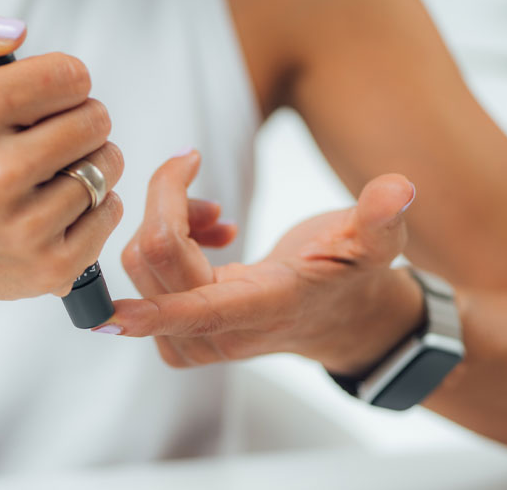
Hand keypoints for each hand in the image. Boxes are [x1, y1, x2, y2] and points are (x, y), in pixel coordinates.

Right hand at [0, 4, 123, 302]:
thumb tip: (13, 31)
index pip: (69, 76)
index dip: (64, 80)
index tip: (49, 94)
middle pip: (95, 121)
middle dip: (79, 119)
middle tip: (51, 133)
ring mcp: (23, 227)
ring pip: (106, 167)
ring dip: (90, 161)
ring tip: (54, 168)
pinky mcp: (47, 266)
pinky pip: (109, 214)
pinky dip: (96, 205)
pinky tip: (59, 202)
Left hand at [105, 150, 421, 374]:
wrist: (342, 318)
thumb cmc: (354, 276)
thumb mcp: (378, 245)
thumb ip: (381, 219)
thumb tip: (398, 189)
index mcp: (264, 308)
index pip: (195, 308)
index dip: (152, 308)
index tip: (108, 313)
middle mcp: (221, 332)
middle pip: (155, 257)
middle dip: (165, 199)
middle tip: (194, 167)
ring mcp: (195, 339)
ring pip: (140, 264)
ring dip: (165, 220)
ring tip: (214, 215)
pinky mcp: (179, 335)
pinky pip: (142, 279)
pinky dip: (161, 244)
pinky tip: (206, 234)